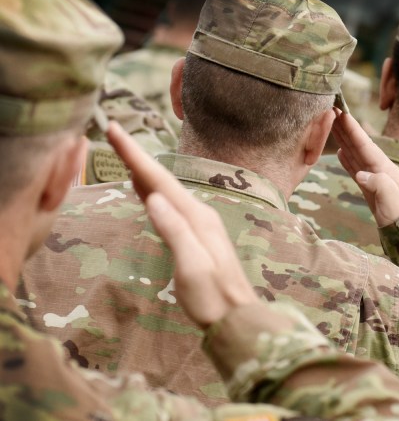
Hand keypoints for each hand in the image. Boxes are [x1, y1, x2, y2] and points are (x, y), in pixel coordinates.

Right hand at [106, 122, 258, 328]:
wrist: (236, 316)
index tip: (114, 131)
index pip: (160, 181)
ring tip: (124, 151)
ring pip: (166, 189)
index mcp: (196, 218)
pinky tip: (148, 189)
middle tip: (113, 131)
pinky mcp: (196, 236)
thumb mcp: (191, 266)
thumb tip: (154, 199)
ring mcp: (199, 224)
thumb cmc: (212, 297)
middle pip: (162, 179)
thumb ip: (174, 232)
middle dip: (137, 155)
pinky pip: (170, 204)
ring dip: (144, 169)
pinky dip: (154, 190)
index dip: (135, 156)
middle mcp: (199, 215)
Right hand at [331, 109, 398, 226]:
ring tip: (332, 125)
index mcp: (384, 169)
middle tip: (332, 109)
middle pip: (358, 144)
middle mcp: (379, 169)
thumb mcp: (392, 202)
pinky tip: (340, 151)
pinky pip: (355, 167)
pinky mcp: (370, 187)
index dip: (352, 129)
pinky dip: (347, 158)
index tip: (341, 112)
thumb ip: (380, 186)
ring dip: (344, 138)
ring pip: (355, 153)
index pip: (365, 145)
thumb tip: (360, 174)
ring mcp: (374, 177)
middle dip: (346, 127)